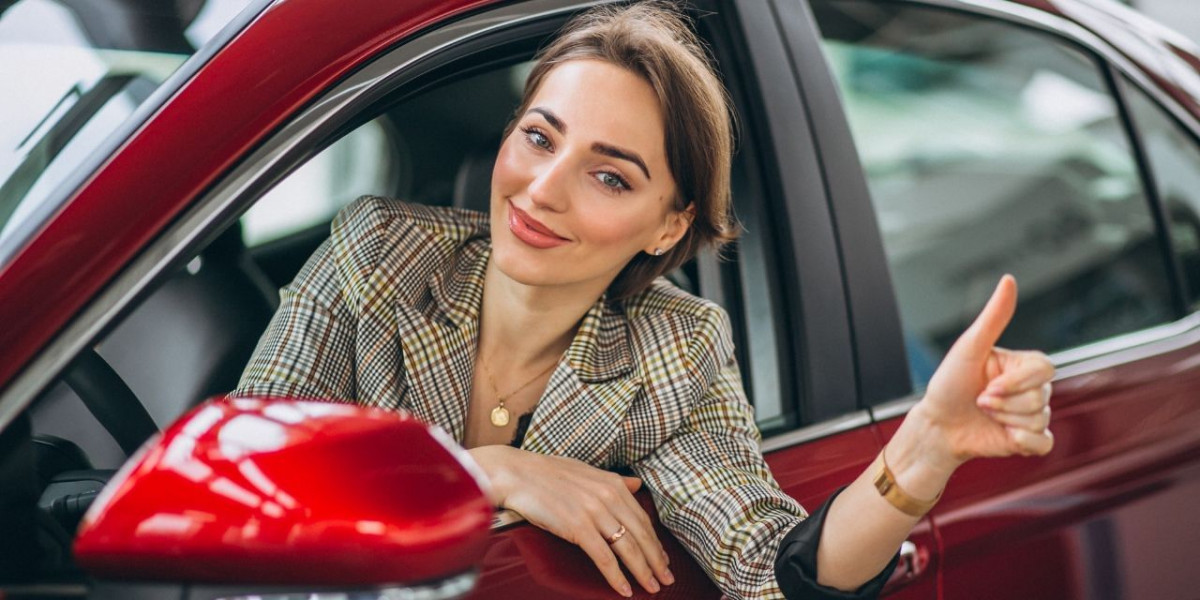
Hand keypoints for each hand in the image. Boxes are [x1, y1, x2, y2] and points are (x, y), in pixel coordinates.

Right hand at [468, 446, 672, 596]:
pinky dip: (617, 576)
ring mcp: (594, 512)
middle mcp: (609, 497)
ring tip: (652, 587)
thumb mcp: (587, 471)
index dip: (655, 542)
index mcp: (613, 484)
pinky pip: (604, 558)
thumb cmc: (548, 473)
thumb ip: (614, 481)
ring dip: (643, 571)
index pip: (642, 519)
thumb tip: (637, 484)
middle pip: (641, 535)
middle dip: (656, 560)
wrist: (517, 473)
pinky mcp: (578, 527)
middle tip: (666, 579)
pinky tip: (625, 589)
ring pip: (627, 548)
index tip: (663, 559)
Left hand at [906, 275, 1055, 477]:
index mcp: (1021, 365)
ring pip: (1039, 419)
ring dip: (1004, 420)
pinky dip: (1023, 442)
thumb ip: (993, 317)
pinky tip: (1003, 436)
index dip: (1017, 382)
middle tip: (979, 401)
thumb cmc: (949, 384)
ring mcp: (1031, 414)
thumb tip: (1008, 280)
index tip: (988, 387)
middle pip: (1040, 397)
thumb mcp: (969, 348)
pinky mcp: (1028, 440)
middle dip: (1003, 404)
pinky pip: (1044, 443)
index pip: (1045, 369)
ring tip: (984, 414)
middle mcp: (1030, 388)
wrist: (936, 425)